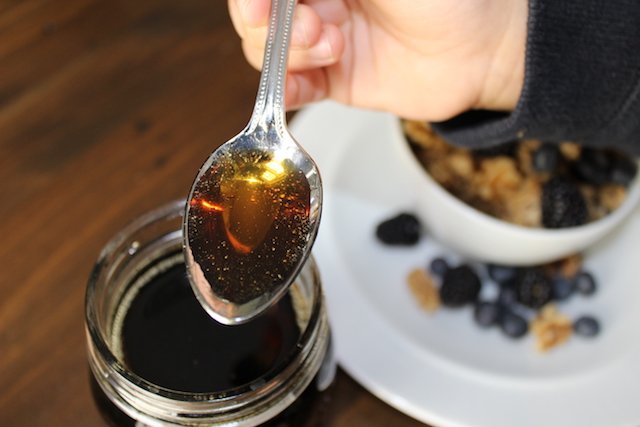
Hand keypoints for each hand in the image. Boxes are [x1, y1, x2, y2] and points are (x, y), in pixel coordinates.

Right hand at [229, 0, 526, 121]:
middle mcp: (319, 1)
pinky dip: (284, 90)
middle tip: (310, 25)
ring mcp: (322, 41)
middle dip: (273, 23)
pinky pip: (292, 88)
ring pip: (268, 50)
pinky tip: (294, 88)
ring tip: (333, 47)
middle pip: (259, 15)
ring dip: (289, 53)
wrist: (482, 51)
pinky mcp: (333, 79)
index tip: (258, 6)